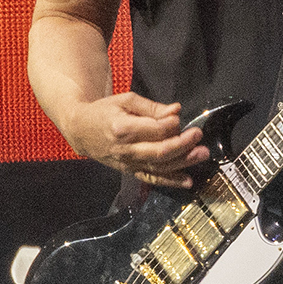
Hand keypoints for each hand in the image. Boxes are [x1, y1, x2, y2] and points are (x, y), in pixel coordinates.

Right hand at [60, 92, 208, 187]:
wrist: (80, 130)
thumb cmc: (104, 112)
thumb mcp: (125, 101)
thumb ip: (151, 107)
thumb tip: (176, 111)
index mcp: (122, 129)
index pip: (155, 130)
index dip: (172, 124)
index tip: (178, 117)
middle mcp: (125, 150)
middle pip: (160, 151)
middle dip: (183, 144)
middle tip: (198, 135)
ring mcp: (127, 164)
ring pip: (159, 167)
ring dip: (183, 162)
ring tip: (202, 154)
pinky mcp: (129, 171)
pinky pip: (152, 178)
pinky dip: (170, 181)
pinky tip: (187, 181)